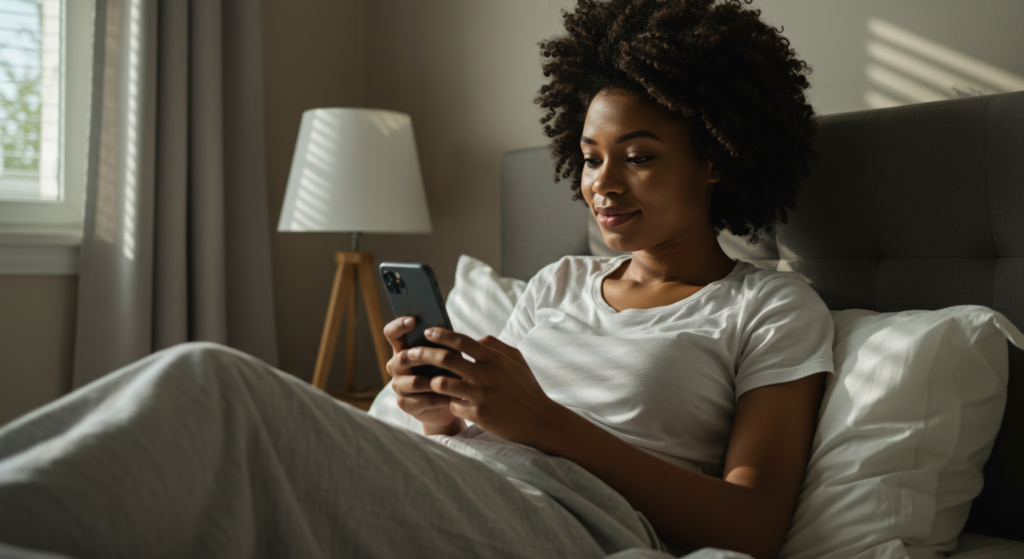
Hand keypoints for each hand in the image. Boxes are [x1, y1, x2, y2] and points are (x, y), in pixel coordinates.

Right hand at [383, 317, 464, 434]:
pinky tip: (451, 397)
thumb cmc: (448, 371)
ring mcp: (398, 385)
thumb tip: (454, 332)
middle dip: (422, 356)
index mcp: (403, 348)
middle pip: (402, 357)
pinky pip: (420, 400)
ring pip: (413, 382)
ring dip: (435, 381)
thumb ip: (446, 341)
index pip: (392, 333)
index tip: (414, 320)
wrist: (448, 402)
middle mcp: (396, 366)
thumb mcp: (449, 354)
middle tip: (442, 356)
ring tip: (453, 380)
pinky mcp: (404, 404)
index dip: (399, 325)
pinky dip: (438, 399)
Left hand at [402, 327, 563, 447]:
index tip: (427, 332)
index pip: (461, 341)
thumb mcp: (517, 361)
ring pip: (442, 383)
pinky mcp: (477, 414)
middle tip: (411, 353)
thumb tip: (475, 338)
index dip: (441, 334)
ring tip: (429, 380)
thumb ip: (495, 346)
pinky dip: (450, 402)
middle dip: (424, 354)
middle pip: (445, 359)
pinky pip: (452, 405)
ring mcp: (480, 395)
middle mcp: (485, 375)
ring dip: (433, 381)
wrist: (539, 421)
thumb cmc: (527, 388)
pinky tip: (450, 403)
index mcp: (494, 359)